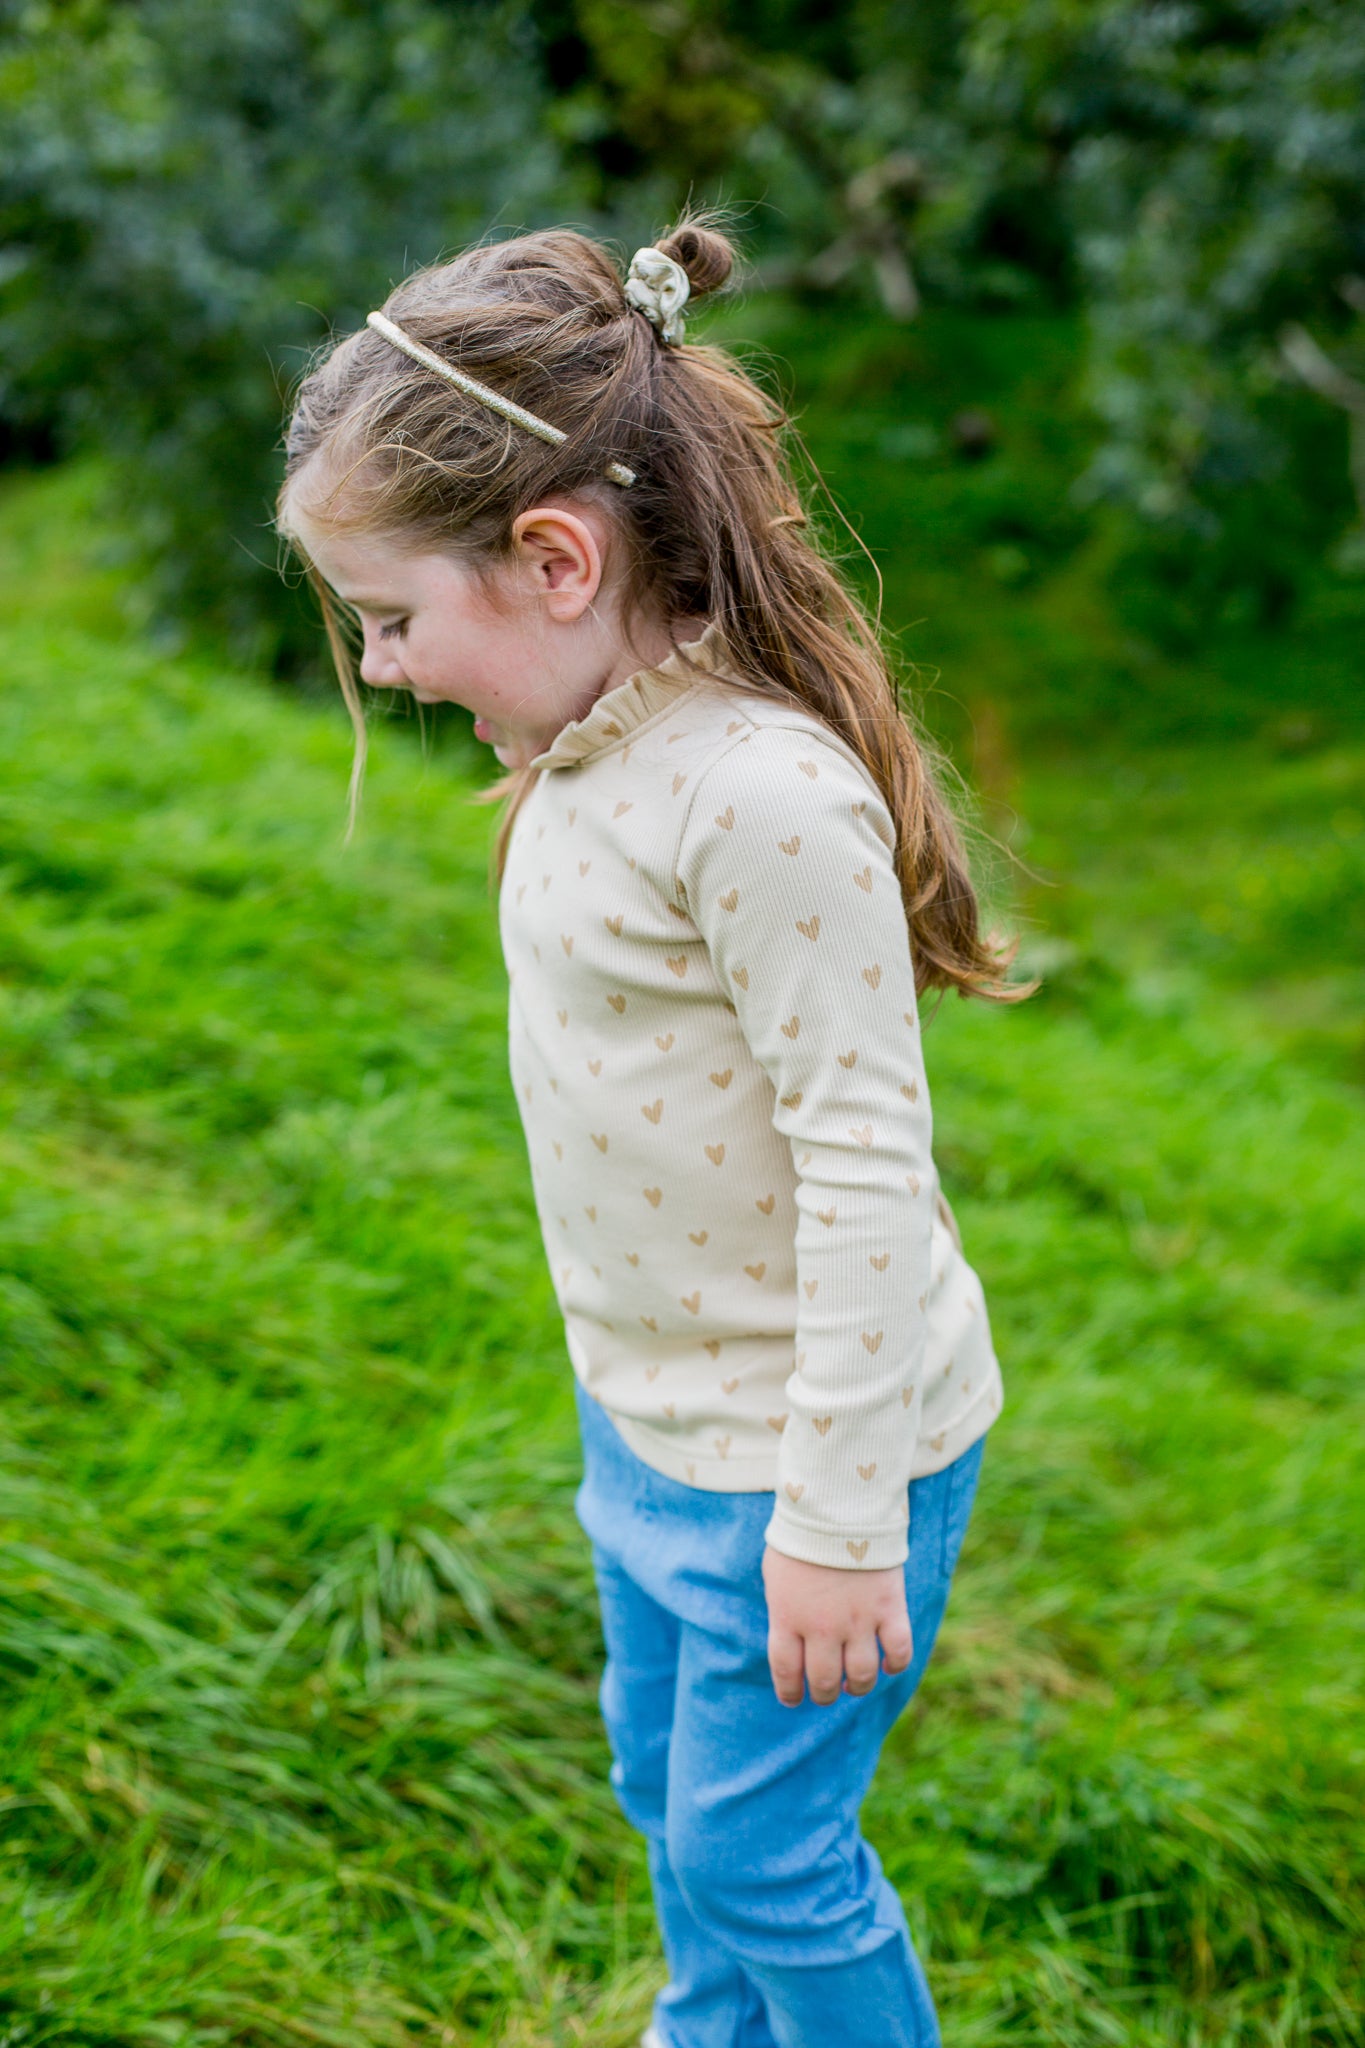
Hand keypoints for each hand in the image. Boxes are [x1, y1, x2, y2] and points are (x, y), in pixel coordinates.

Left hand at [762, 1544, 912, 1706]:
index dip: (790, 1693)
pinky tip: (888, 1664)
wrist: (838, 1505)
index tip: (794, 1699)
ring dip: (858, 1686)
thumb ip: (783, 1611)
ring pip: (862, 1676)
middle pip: (824, 1680)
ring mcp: (857, 1620)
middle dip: (825, 1694)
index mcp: (787, 1618)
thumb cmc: (801, 1537)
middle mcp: (821, 1627)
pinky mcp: (888, 1608)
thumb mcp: (776, 1576)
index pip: (786, 1673)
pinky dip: (895, 1665)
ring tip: (855, 1683)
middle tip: (828, 1692)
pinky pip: (899, 1652)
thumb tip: (789, 1638)